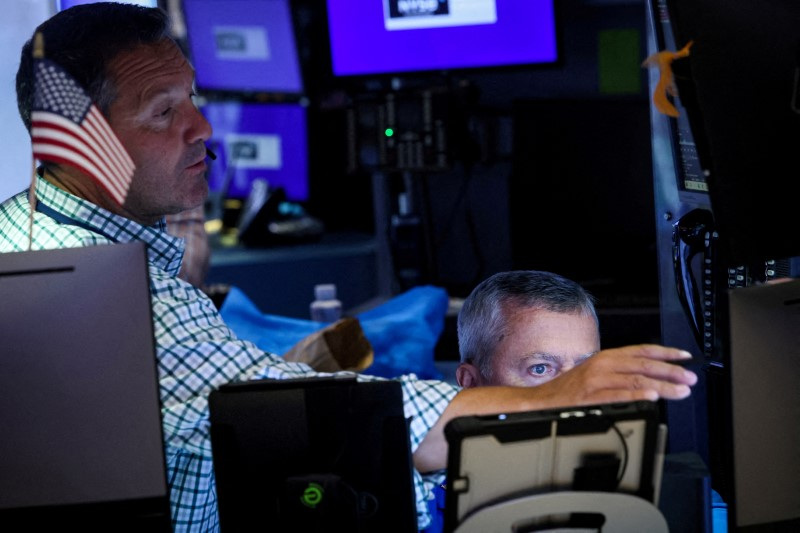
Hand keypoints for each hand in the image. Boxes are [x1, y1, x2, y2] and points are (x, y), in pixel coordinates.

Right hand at [532, 344, 696, 407]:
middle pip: (643, 365)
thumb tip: (650, 377)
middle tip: (689, 378)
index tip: (685, 357)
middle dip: (670, 371)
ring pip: (635, 381)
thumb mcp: (594, 373)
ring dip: (661, 386)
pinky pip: (618, 396)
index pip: (641, 351)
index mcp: (605, 357)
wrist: (541, 401)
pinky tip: (652, 398)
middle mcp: (602, 365)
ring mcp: (596, 381)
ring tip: (680, 391)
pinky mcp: (591, 398)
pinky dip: (637, 396)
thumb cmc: (568, 390)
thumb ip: (618, 372)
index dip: (665, 353)